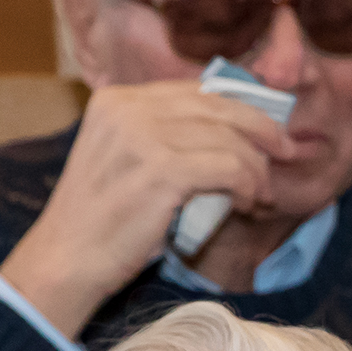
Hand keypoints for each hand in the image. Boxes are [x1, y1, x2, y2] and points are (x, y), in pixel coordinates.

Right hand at [0, 79, 300, 339]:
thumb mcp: (125, 161)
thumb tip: (231, 133)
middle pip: (216, 106)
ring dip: (256, 168)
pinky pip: (229, 168)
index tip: (266, 128)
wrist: (66, 260)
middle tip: (285, 151)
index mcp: (116, 99)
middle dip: (260, 128)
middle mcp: (127, 109)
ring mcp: (143, 137)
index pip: (194, 90)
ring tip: (260, 193)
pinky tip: (246, 203)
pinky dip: (247, 185)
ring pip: (229, 138)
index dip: (239, 106)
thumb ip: (163, 137)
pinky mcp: (162, 171)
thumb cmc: (102, 221)